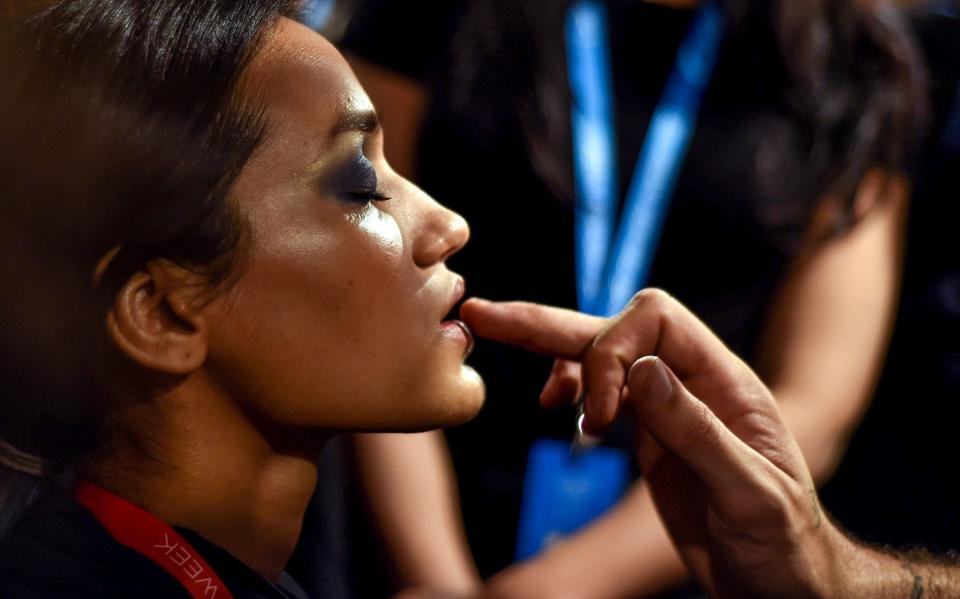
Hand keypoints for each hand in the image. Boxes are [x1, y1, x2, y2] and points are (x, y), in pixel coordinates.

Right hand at [461, 291, 851, 597]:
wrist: (782, 581)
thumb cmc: (782, 540)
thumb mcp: (750, 492)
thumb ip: (699, 430)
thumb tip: (642, 369)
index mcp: (724, 382)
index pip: (656, 320)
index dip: (613, 352)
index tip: (599, 416)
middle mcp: (691, 382)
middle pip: (614, 328)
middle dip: (548, 323)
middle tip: (486, 314)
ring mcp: (667, 407)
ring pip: (599, 357)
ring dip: (550, 348)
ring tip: (494, 338)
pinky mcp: (649, 435)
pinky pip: (600, 393)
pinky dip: (568, 387)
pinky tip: (552, 404)